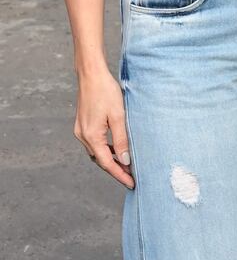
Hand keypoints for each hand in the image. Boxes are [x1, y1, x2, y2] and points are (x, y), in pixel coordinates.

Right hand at [74, 66, 134, 188]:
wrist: (91, 74)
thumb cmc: (106, 92)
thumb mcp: (118, 116)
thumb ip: (122, 140)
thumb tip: (125, 161)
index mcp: (91, 136)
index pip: (107, 163)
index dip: (120, 174)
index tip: (132, 184)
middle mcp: (83, 136)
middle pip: (101, 160)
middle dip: (116, 169)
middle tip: (132, 178)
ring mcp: (81, 131)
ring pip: (97, 152)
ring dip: (111, 159)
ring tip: (126, 166)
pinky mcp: (82, 125)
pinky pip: (95, 143)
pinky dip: (106, 149)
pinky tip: (116, 149)